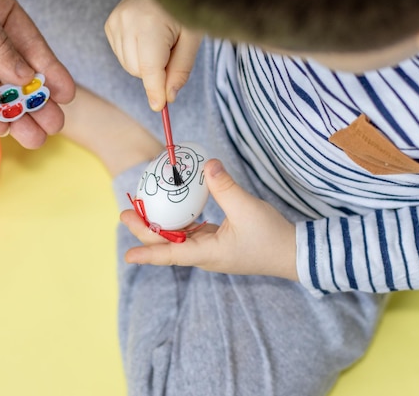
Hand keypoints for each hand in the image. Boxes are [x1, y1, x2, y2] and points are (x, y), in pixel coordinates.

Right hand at [105, 0, 201, 110]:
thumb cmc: (182, 10)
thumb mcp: (192, 39)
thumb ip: (180, 70)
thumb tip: (167, 98)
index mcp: (149, 24)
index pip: (149, 68)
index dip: (155, 91)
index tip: (159, 108)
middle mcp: (126, 22)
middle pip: (138, 71)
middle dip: (155, 72)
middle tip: (171, 54)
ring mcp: (115, 22)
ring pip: (129, 66)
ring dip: (145, 64)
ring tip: (159, 41)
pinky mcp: (110, 25)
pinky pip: (122, 56)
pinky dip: (135, 55)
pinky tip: (146, 39)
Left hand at [121, 159, 299, 279]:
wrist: (293, 253)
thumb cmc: (271, 237)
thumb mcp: (247, 209)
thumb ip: (224, 187)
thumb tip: (207, 164)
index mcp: (208, 253)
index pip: (171, 254)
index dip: (148, 253)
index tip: (127, 254)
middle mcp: (204, 255)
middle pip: (167, 243)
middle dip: (144, 229)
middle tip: (126, 212)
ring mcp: (209, 249)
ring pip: (176, 238)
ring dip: (158, 225)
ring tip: (140, 209)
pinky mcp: (216, 242)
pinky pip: (190, 233)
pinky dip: (177, 222)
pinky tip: (170, 208)